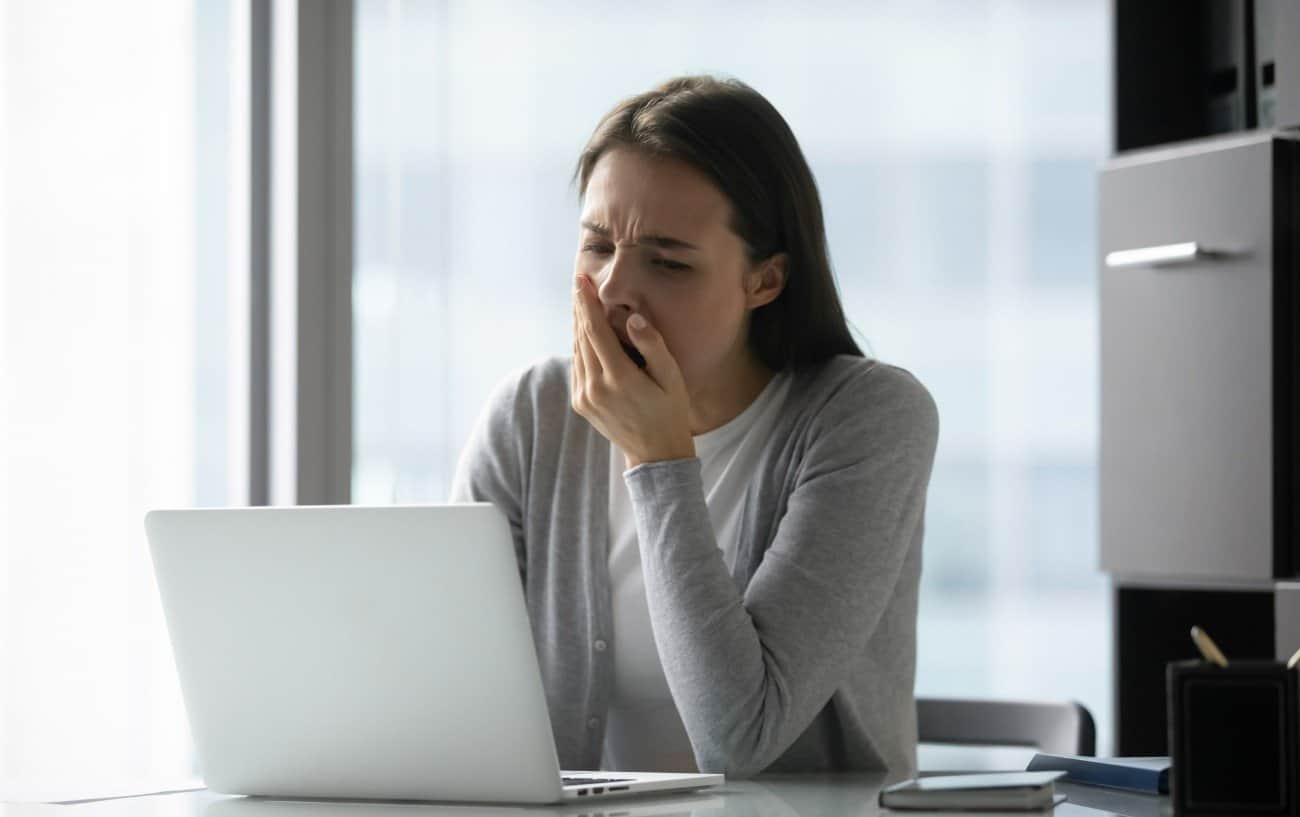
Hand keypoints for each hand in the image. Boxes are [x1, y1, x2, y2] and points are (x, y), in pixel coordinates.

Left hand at [571, 274, 694, 468]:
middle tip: (579, 284)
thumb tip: (632, 318)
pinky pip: (577, 366)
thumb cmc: (670, 411)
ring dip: (578, 326)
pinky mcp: (580, 403)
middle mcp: (595, 387)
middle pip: (581, 337)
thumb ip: (652, 346)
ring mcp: (584, 397)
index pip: (595, 331)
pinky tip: (585, 333)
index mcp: (618, 378)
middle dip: (580, 309)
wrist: (655, 453)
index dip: (587, 303)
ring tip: (581, 303)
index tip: (581, 281)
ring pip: (576, 351)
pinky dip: (579, 346)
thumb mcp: (671, 377)